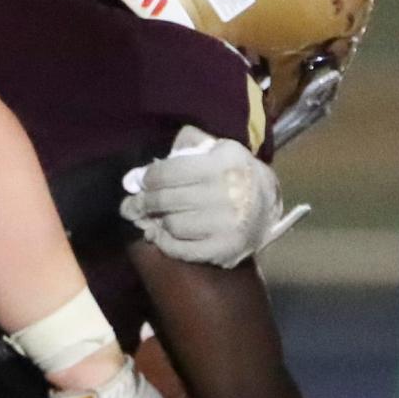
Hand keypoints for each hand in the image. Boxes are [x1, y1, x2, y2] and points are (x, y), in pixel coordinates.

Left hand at [120, 125, 308, 268]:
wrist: (268, 204)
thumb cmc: (233, 172)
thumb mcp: (216, 148)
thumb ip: (182, 148)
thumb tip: (137, 174)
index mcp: (223, 163)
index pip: (170, 172)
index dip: (148, 178)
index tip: (137, 183)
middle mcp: (227, 193)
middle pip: (167, 200)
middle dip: (143, 202)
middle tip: (130, 206)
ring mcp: (228, 224)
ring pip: (173, 225)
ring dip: (157, 222)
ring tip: (151, 218)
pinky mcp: (225, 249)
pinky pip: (183, 250)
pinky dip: (166, 244)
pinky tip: (160, 236)